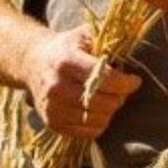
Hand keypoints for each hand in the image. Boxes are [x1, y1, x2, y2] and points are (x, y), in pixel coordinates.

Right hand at [19, 24, 142, 138]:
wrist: (32, 63)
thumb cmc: (66, 47)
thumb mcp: (84, 35)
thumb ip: (107, 42)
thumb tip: (132, 57)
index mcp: (66, 61)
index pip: (104, 79)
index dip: (125, 83)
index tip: (135, 80)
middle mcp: (57, 87)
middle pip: (103, 102)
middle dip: (120, 97)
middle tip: (122, 90)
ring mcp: (52, 108)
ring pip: (97, 119)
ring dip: (111, 111)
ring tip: (110, 98)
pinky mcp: (52, 123)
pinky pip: (88, 132)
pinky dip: (99, 123)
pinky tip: (98, 109)